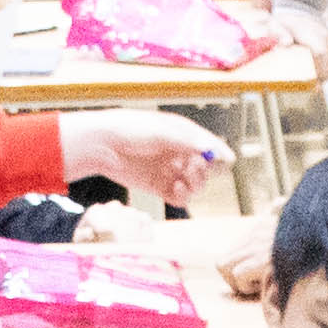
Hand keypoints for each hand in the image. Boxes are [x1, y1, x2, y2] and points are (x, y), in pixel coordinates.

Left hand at [59, 106, 224, 203]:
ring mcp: (171, 171)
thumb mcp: (161, 132)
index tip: (226, 160)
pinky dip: (183, 196)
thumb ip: (188, 142)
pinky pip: (181, 197)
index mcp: (183, 134)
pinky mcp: (160, 187)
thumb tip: (214, 150)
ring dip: (196, 184)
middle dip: (206, 170)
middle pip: (207, 168)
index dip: (219, 153)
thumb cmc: (128, 129)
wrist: (100, 145)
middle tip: (195, 168)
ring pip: (196, 185)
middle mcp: (180, 153)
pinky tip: (176, 189)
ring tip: (183, 181)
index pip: (210, 145)